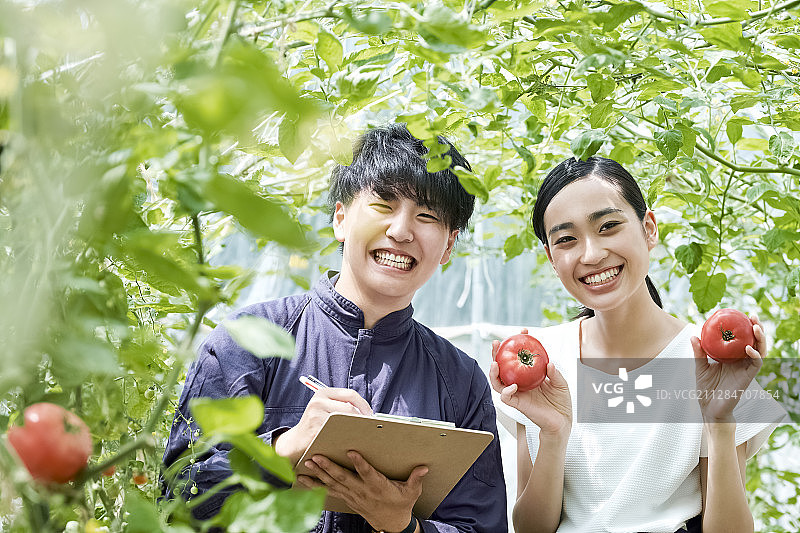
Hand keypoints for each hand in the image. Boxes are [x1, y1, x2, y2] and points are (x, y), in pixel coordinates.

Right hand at [274, 388, 372, 463]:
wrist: (294, 443)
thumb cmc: (314, 426)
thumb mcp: (323, 409)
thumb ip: (341, 405)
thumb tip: (367, 412)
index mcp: (322, 393)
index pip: (350, 394)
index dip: (364, 405)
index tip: (370, 415)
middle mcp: (318, 401)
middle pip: (350, 408)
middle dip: (362, 418)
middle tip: (369, 428)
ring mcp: (316, 415)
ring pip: (346, 420)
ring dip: (357, 428)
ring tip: (363, 434)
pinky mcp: (316, 430)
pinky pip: (339, 433)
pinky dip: (348, 437)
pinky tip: (352, 442)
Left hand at [296, 451, 425, 531]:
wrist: (391, 524)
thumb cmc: (401, 504)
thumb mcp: (411, 492)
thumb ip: (415, 479)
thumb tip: (423, 467)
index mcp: (378, 487)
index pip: (368, 473)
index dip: (360, 463)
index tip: (351, 452)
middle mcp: (363, 491)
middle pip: (344, 478)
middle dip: (329, 468)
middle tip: (317, 457)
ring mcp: (353, 496)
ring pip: (333, 484)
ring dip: (319, 474)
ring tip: (308, 463)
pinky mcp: (347, 498)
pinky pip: (329, 491)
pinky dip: (316, 485)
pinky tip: (305, 479)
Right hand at [489, 329, 571, 436]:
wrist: (561, 421)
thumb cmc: (561, 402)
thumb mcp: (561, 383)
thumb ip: (554, 373)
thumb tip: (548, 363)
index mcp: (528, 375)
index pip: (520, 357)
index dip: (519, 343)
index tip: (523, 331)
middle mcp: (519, 382)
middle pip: (502, 367)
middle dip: (496, 354)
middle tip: (497, 343)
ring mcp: (517, 393)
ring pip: (497, 382)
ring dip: (493, 372)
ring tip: (495, 363)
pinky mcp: (517, 404)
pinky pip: (506, 397)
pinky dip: (506, 391)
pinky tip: (513, 386)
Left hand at [691, 314, 764, 422]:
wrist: (709, 408)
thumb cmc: (706, 388)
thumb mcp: (699, 367)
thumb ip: (699, 352)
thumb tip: (694, 335)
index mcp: (731, 357)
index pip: (741, 338)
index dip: (743, 326)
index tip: (740, 313)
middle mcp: (741, 361)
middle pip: (754, 341)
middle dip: (757, 328)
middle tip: (752, 316)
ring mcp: (746, 369)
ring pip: (760, 351)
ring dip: (760, 339)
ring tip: (756, 327)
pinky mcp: (748, 378)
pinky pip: (756, 365)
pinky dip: (754, 355)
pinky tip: (748, 348)